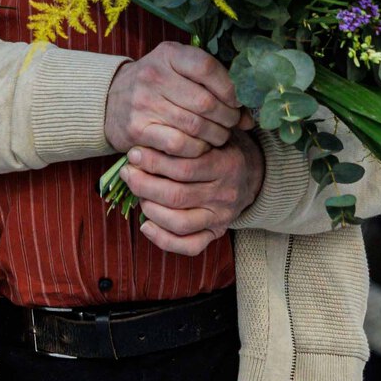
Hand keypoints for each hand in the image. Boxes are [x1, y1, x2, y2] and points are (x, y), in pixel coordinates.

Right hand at [104, 41, 240, 157]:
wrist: (110, 101)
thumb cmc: (156, 86)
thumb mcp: (178, 70)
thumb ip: (212, 86)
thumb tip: (249, 118)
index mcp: (168, 54)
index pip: (207, 68)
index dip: (230, 89)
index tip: (236, 102)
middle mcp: (153, 75)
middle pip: (206, 102)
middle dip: (227, 118)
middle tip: (231, 124)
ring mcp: (143, 102)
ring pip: (196, 126)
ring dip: (215, 136)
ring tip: (218, 136)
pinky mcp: (138, 129)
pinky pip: (180, 144)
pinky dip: (197, 149)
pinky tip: (199, 146)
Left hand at [123, 129, 265, 255]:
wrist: (253, 172)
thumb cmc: (220, 148)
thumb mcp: (211, 134)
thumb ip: (187, 135)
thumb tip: (148, 134)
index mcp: (225, 165)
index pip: (184, 168)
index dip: (153, 162)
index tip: (134, 153)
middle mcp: (224, 194)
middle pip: (177, 196)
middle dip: (144, 185)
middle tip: (128, 173)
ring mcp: (221, 217)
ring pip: (180, 223)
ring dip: (150, 209)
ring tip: (137, 194)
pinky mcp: (216, 233)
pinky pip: (190, 246)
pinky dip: (164, 240)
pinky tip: (146, 225)